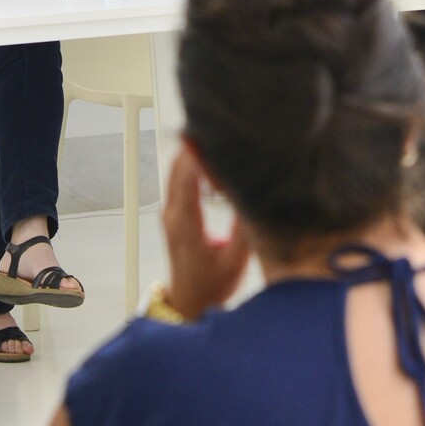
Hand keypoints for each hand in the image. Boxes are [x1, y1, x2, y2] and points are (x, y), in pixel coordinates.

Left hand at [161, 145, 249, 319]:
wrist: (190, 301)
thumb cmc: (211, 285)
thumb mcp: (235, 260)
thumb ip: (244, 228)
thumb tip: (253, 195)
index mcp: (185, 223)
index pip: (187, 176)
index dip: (199, 153)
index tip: (214, 134)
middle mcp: (173, 213)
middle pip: (178, 165)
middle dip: (197, 143)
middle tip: (220, 124)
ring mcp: (171, 211)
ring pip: (177, 168)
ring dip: (195, 151)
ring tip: (217, 134)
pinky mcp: (175, 212)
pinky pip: (180, 177)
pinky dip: (193, 162)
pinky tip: (211, 156)